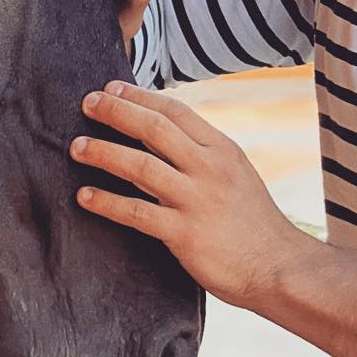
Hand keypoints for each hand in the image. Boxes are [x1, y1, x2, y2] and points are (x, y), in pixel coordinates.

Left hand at [70, 80, 305, 308]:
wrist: (279, 268)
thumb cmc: (254, 223)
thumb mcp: (236, 174)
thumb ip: (203, 154)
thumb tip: (161, 133)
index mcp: (222, 149)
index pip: (175, 111)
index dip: (139, 96)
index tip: (111, 87)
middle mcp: (209, 168)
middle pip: (154, 129)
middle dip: (116, 112)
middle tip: (87, 103)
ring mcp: (197, 200)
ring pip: (140, 166)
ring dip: (103, 153)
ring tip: (76, 147)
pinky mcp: (185, 233)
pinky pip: (136, 212)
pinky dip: (107, 202)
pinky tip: (85, 196)